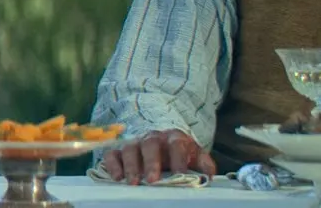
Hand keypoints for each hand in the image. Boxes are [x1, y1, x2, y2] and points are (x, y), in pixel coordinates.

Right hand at [98, 129, 214, 184]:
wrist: (163, 141)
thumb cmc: (180, 153)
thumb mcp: (195, 156)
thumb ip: (204, 165)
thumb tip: (208, 176)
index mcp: (174, 138)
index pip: (177, 145)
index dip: (178, 159)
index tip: (180, 174)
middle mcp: (153, 138)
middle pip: (150, 145)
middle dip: (151, 162)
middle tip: (152, 180)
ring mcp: (135, 143)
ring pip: (130, 149)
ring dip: (131, 166)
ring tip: (133, 183)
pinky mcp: (120, 151)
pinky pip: (112, 154)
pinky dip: (113, 165)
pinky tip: (117, 178)